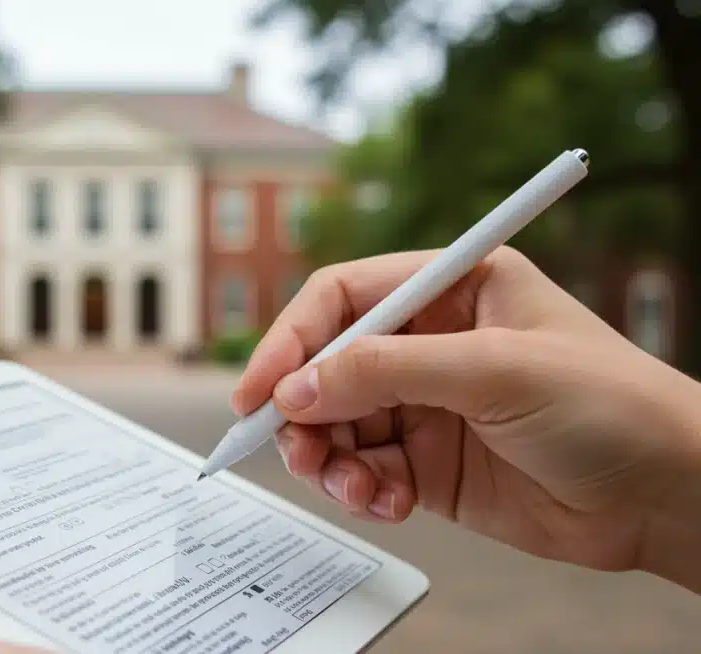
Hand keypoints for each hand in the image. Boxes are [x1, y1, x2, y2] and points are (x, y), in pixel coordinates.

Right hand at [232, 247, 700, 592]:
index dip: (293, 339)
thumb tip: (296, 388)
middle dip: (303, 410)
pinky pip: (365, 471)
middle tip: (295, 449)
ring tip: (352, 488)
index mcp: (450, 289)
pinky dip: (361, 491)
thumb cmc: (610, 405)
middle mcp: (430, 342)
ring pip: (337, 424)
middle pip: (327, 366)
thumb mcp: (494, 371)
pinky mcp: (429, 463)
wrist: (667, 494)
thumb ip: (387, 372)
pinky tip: (387, 503)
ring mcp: (427, 405)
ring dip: (328, 459)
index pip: (343, 299)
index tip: (261, 389)